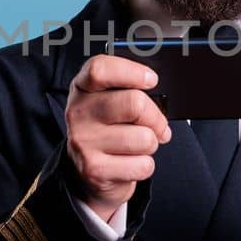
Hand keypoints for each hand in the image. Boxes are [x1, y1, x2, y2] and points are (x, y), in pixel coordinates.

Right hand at [63, 55, 172, 222]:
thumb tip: (161, 93)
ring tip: (137, 146)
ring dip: (151, 144)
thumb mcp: (109, 100)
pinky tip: (129, 163)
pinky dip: (144, 166)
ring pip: (144, 138)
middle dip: (156, 118)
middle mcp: (79, 113)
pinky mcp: (95, 169)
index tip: (151, 80)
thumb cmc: (107, 129)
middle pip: (134, 104)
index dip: (132, 71)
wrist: (88, 170)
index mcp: (83, 88)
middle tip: (157, 125)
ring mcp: (84, 142)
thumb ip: (128, 89)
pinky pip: (142, 165)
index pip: (100, 69)